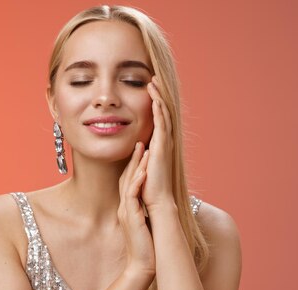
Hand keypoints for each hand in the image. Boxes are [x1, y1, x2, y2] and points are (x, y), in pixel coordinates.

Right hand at [118, 141, 154, 281]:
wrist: (142, 265)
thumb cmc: (145, 248)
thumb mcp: (143, 225)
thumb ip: (142, 213)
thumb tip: (148, 206)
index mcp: (128, 208)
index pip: (129, 182)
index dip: (134, 166)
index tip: (141, 151)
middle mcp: (125, 207)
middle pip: (126, 177)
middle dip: (133, 159)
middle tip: (140, 142)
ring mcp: (126, 211)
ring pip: (129, 183)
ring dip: (136, 165)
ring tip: (142, 149)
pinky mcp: (131, 217)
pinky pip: (132, 196)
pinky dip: (137, 182)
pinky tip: (143, 171)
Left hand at [141, 76, 175, 212]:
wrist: (156, 202)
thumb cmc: (145, 189)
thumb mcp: (138, 166)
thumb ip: (136, 155)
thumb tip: (132, 148)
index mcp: (158, 145)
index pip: (157, 118)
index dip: (153, 102)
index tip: (147, 87)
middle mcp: (164, 142)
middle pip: (163, 112)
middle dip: (158, 94)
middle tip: (153, 78)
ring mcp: (165, 144)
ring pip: (163, 114)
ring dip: (158, 97)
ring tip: (153, 81)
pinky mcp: (162, 148)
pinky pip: (162, 124)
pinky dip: (158, 111)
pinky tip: (154, 98)